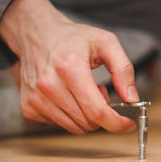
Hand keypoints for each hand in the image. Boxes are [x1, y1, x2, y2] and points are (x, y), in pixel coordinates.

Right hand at [0, 0, 138, 133]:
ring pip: (76, 127)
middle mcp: (49, 85)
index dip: (117, 123)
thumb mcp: (106, 43)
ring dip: (87, 115)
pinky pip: (61, 125)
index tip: (128, 124)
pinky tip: (70, 96)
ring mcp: (36, 98)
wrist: (37, 34)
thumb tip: (131, 98)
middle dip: (103, 113)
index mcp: (70, 68)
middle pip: (89, 122)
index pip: (97, 111)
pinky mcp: (29, 106)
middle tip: (99, 91)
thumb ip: (124, 70)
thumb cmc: (72, 39)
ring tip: (83, 91)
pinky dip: (72, 116)